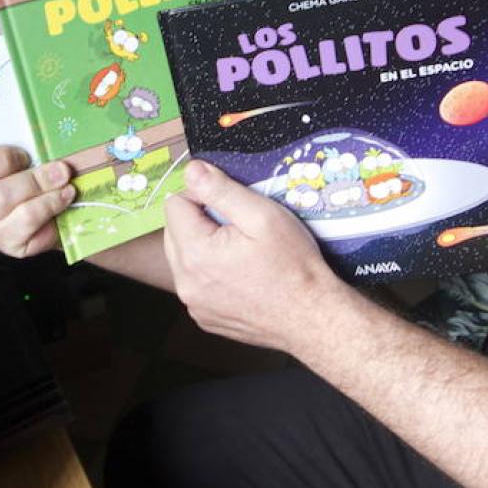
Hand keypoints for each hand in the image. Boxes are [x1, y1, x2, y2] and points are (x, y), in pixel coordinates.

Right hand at [0, 131, 74, 258]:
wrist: (56, 201)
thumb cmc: (26, 161)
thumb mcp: (9, 136)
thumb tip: (13, 83)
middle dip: (1, 159)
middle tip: (27, 155)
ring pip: (0, 200)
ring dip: (37, 182)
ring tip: (61, 173)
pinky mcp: (6, 243)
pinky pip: (23, 226)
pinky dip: (49, 206)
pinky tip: (62, 196)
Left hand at [162, 159, 347, 353]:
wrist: (312, 317)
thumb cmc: (293, 266)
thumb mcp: (263, 216)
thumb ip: (221, 190)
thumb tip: (192, 170)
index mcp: (195, 254)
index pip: (175, 205)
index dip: (202, 196)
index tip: (231, 205)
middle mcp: (186, 283)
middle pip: (174, 232)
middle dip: (201, 222)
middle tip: (239, 228)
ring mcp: (194, 304)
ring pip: (183, 259)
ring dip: (204, 247)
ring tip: (241, 252)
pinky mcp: (205, 317)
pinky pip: (196, 283)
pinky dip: (211, 274)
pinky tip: (240, 275)